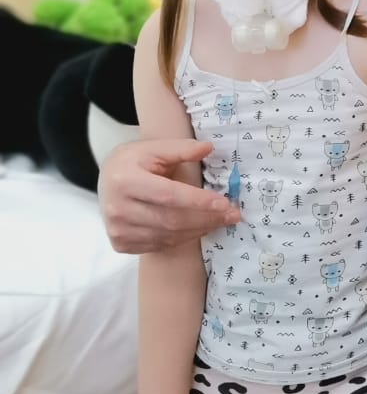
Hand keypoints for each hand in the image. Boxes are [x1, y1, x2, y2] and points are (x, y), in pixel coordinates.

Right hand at [98, 138, 239, 253]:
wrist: (107, 179)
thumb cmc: (135, 161)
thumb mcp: (154, 148)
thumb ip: (181, 148)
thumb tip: (208, 147)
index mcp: (125, 180)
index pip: (168, 195)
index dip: (198, 200)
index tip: (224, 203)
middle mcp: (118, 208)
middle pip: (170, 219)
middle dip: (206, 218)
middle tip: (232, 214)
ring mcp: (118, 230)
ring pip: (168, 236)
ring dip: (199, 229)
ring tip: (220, 220)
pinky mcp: (121, 244)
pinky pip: (160, 245)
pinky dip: (184, 238)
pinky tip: (199, 227)